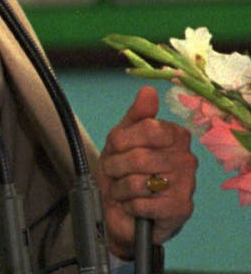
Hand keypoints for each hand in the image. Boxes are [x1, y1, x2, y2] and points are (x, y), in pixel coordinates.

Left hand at [96, 85, 196, 259]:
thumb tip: (148, 91)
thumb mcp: (123, 136)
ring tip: (122, 189)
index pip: (147, 129)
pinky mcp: (181, 209)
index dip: (122, 140)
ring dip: (120, 188)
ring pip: (139, 182)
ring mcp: (187, 185)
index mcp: (175, 134)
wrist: (124, 208)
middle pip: (139, 157)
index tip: (115, 147)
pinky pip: (144, 204)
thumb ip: (136, 114)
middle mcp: (186, 158)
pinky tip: (132, 204)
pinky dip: (130, 205)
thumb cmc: (124, 168)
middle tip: (113, 171)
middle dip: (116, 166)